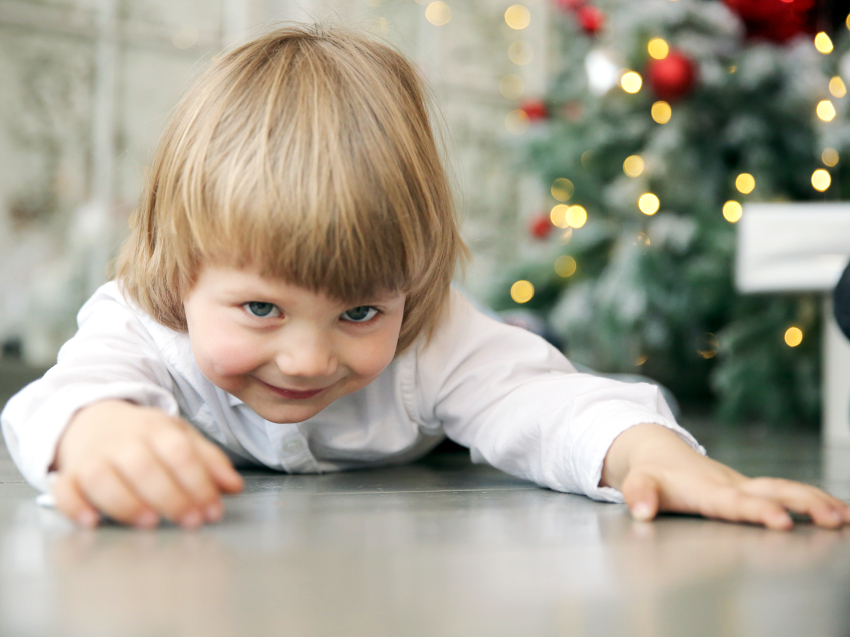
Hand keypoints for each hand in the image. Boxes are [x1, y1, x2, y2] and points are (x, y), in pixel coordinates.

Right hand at [52, 400, 243, 528]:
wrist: (92, 418)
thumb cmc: (145, 436)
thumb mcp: (181, 437)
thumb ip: (209, 461)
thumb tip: (233, 487)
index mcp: (157, 429)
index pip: (179, 452)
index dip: (198, 482)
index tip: (213, 511)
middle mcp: (124, 441)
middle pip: (144, 466)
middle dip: (170, 497)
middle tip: (191, 522)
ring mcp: (93, 457)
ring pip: (103, 477)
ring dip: (126, 502)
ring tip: (150, 523)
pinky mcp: (69, 474)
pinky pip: (65, 489)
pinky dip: (75, 506)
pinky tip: (93, 522)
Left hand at [601, 424, 849, 530]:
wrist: (660, 453)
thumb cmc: (651, 474)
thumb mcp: (638, 483)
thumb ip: (640, 496)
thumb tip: (641, 512)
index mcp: (707, 490)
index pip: (735, 502)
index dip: (758, 510)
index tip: (781, 521)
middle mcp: (732, 486)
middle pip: (772, 492)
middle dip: (802, 504)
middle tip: (833, 519)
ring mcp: (745, 486)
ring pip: (786, 489)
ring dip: (816, 502)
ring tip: (846, 517)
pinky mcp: (753, 489)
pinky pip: (789, 492)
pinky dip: (816, 500)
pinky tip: (841, 513)